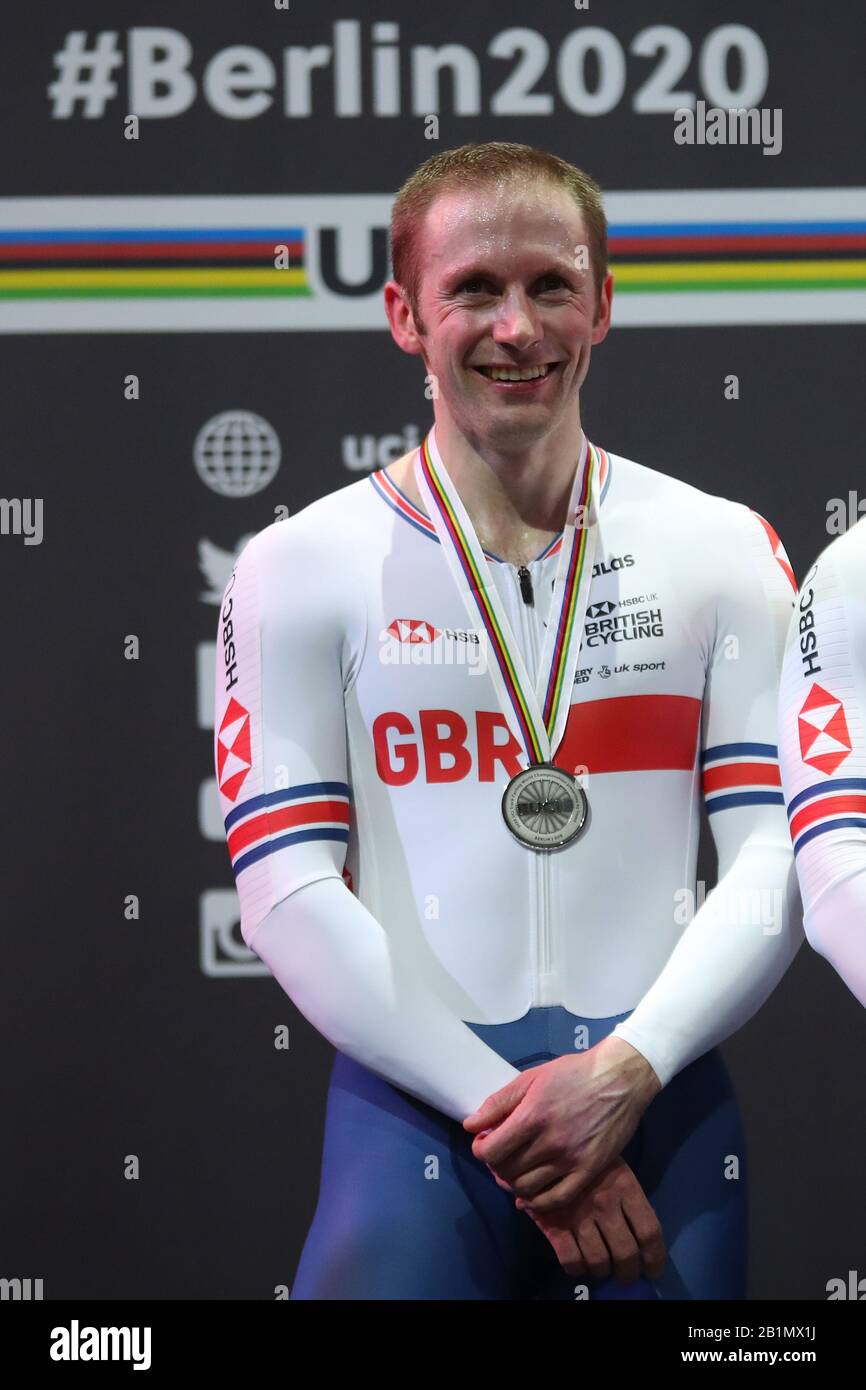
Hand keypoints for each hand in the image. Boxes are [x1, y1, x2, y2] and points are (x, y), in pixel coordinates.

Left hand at [463, 1036, 661, 1213]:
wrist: (620, 1079)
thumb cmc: (573, 1073)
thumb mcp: (531, 1078)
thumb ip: (498, 1103)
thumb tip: (470, 1125)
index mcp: (532, 1116)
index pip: (492, 1151)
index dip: (481, 1150)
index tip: (484, 1144)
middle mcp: (550, 1142)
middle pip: (507, 1171)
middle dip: (497, 1165)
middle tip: (502, 1155)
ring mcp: (571, 1160)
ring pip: (527, 1188)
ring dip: (513, 1183)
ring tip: (516, 1169)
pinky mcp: (589, 1171)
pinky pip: (556, 1199)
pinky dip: (538, 1203)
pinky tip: (530, 1195)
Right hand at [524, 1156, 665, 1283]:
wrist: (544, 1142)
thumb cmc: (588, 1154)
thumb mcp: (615, 1168)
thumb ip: (629, 1199)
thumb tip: (643, 1236)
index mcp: (626, 1187)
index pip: (649, 1232)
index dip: (654, 1259)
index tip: (652, 1270)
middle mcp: (606, 1204)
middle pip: (626, 1253)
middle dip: (628, 1273)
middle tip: (625, 1275)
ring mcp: (580, 1215)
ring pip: (599, 1261)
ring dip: (602, 1271)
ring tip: (601, 1268)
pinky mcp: (555, 1223)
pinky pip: (571, 1259)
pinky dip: (577, 1269)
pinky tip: (578, 1264)